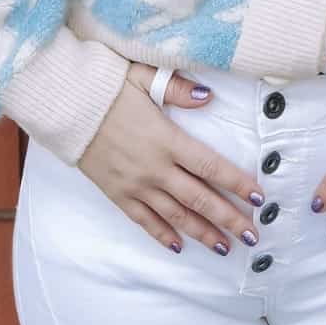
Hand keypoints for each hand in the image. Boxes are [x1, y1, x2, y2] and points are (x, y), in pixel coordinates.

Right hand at [77, 62, 266, 257]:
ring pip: (176, 215)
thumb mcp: (143, 77)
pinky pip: (144, 220)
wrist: (66, 109)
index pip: (210, 167)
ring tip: (226, 247)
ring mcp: (135, 185)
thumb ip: (178, 89)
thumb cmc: (107, 88)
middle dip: (229, 218)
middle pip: (200, 198)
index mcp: (167, 139)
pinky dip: (163, 235)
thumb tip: (208, 96)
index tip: (259, 198)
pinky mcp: (117, 194)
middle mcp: (155, 168)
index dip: (237, 183)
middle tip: (253, 234)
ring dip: (203, 232)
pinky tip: (179, 246)